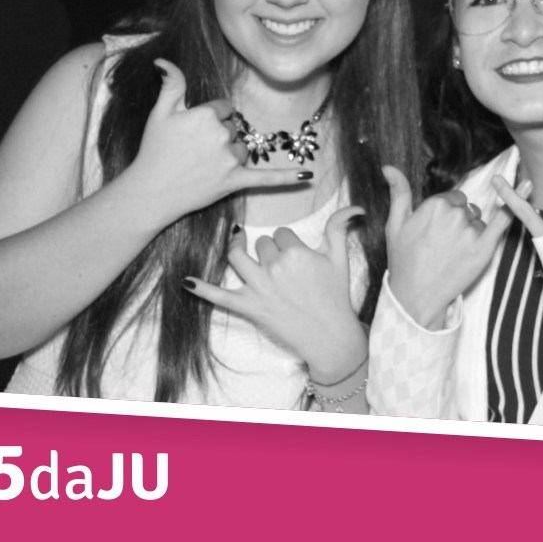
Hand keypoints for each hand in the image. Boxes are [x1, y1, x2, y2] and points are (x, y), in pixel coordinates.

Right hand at [125, 59, 313, 223]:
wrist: (150, 191)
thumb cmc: (154, 150)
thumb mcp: (160, 112)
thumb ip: (171, 84)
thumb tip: (164, 60)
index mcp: (206, 115)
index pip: (223, 108)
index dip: (209, 117)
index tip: (192, 130)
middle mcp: (221, 135)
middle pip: (234, 128)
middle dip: (218, 136)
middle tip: (193, 151)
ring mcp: (229, 160)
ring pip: (242, 149)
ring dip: (230, 154)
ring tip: (204, 165)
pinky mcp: (234, 182)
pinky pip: (266, 179)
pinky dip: (287, 179)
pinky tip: (308, 178)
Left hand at [184, 209, 366, 382]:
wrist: (330, 335)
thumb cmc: (336, 296)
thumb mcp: (340, 259)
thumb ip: (340, 228)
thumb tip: (355, 206)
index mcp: (295, 252)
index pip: (281, 234)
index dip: (287, 242)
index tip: (296, 255)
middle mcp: (274, 267)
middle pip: (261, 244)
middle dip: (269, 249)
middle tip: (282, 265)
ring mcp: (259, 288)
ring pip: (238, 257)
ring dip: (237, 249)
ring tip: (237, 242)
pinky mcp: (249, 307)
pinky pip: (220, 296)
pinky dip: (203, 288)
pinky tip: (187, 280)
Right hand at [383, 164, 513, 328]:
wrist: (416, 297)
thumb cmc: (404, 261)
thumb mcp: (395, 225)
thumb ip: (398, 193)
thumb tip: (388, 167)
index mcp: (435, 205)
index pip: (452, 200)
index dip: (445, 215)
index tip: (436, 233)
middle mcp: (455, 214)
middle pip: (466, 209)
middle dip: (458, 223)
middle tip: (443, 246)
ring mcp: (471, 231)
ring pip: (478, 222)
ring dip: (471, 232)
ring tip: (453, 254)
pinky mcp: (485, 247)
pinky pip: (504, 219)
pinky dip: (517, 200)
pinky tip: (527, 186)